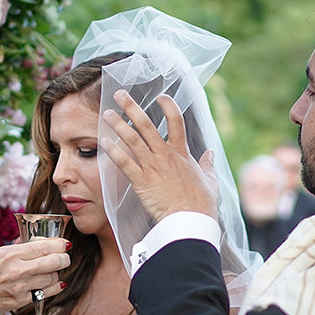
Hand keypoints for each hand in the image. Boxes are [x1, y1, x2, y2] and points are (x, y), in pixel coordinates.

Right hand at [0, 238, 70, 314]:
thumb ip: (18, 248)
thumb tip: (38, 243)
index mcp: (11, 253)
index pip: (46, 246)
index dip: (60, 244)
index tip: (64, 243)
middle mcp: (18, 270)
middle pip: (56, 262)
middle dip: (64, 257)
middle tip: (64, 255)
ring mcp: (21, 287)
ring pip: (53, 277)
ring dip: (56, 272)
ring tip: (53, 269)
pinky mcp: (21, 301)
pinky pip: (46, 293)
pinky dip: (53, 287)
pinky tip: (55, 283)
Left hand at [100, 91, 218, 222]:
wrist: (191, 221)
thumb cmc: (202, 204)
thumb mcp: (210, 180)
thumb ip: (208, 165)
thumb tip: (210, 154)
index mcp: (182, 153)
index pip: (176, 120)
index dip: (168, 105)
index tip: (160, 96)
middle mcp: (166, 155)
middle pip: (147, 125)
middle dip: (131, 107)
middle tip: (119, 94)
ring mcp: (153, 167)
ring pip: (132, 140)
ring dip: (118, 125)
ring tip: (106, 113)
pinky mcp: (142, 182)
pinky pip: (125, 163)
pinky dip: (113, 151)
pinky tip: (104, 142)